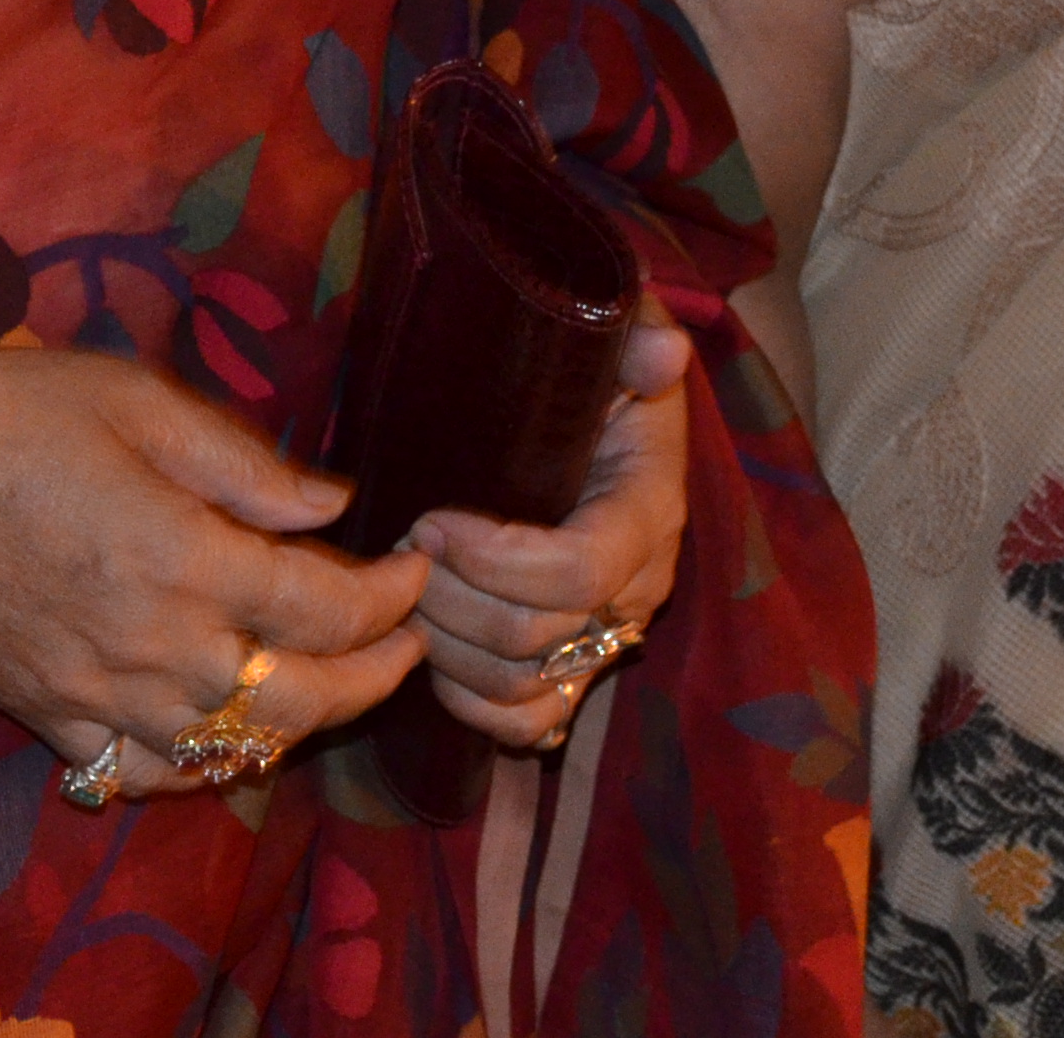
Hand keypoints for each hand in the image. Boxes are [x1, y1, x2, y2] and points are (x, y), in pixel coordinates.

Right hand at [0, 343, 427, 798]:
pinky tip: (225, 734)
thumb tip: (335, 506)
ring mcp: (96, 695)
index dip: (391, 597)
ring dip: (299, 725)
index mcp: (185, 557)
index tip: (417, 569)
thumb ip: (248, 465)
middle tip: (410, 642)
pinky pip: (141, 774)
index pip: (325, 608)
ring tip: (334, 684)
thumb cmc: (14, 413)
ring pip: (230, 750)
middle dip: (375, 677)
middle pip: (298, 700)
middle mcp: (152, 646)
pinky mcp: (46, 717)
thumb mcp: (142, 402)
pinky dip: (199, 767)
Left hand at [407, 318, 695, 750]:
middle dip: (448, 599)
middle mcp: (638, 586)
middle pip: (535, 636)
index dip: (495, 562)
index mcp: (647, 510)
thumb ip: (639, 337)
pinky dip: (473, 707)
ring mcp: (608, 636)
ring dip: (447, 648)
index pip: (580, 571)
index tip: (431, 521)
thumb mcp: (618, 339)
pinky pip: (531, 725)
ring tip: (406, 591)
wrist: (602, 411)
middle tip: (400, 550)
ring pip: (522, 687)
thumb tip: (663, 354)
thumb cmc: (594, 372)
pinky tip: (436, 656)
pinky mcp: (578, 668)